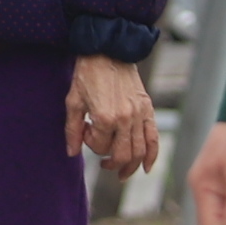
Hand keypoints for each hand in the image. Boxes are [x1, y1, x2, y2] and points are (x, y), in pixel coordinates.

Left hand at [66, 54, 158, 178]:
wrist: (108, 51)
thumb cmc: (86, 75)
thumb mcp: (73, 102)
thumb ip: (72, 130)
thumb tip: (71, 153)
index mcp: (105, 117)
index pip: (100, 147)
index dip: (90, 144)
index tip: (85, 130)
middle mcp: (125, 119)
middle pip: (122, 155)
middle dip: (111, 163)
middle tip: (104, 164)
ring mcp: (139, 115)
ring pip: (139, 151)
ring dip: (131, 166)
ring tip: (122, 172)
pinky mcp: (148, 109)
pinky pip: (154, 138)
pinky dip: (152, 156)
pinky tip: (145, 168)